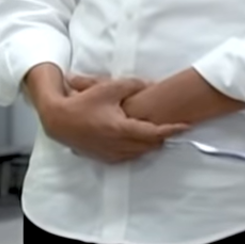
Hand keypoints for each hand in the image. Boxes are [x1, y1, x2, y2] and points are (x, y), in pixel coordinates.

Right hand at [37, 76, 187, 164]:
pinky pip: (129, 156)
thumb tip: (150, 85)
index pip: (154, 132)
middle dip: (163, 136)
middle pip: (151, 145)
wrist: (58, 121)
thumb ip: (132, 85)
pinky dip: (138, 149)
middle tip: (172, 125)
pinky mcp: (105, 158)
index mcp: (121, 129)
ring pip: (141, 153)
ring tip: (158, 132)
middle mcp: (118, 145)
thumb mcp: (107, 88)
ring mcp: (112, 154)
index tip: (185, 126)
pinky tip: (138, 140)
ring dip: (151, 143)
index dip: (172, 129)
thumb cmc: (82, 103)